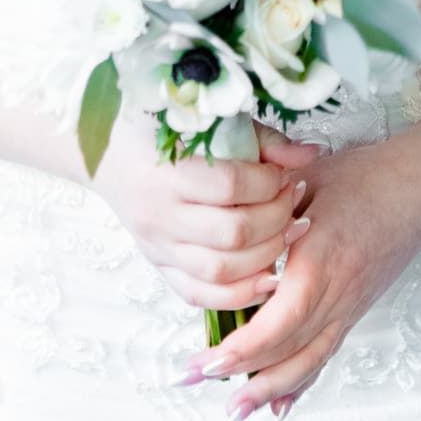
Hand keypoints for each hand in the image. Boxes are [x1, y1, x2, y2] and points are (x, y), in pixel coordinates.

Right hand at [90, 112, 323, 311]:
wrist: (108, 155)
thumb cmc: (160, 130)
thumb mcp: (209, 124)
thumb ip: (261, 140)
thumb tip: (312, 154)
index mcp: (168, 173)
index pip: (230, 186)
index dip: (269, 182)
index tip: (284, 172)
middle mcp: (160, 216)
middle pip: (233, 234)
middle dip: (276, 218)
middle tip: (293, 199)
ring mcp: (158, 247)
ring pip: (222, 271)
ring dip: (267, 256)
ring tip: (287, 231)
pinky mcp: (160, 267)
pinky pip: (203, 296)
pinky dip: (241, 293)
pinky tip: (268, 274)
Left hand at [176, 124, 420, 420]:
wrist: (419, 188)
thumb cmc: (365, 178)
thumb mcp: (306, 180)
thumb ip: (266, 206)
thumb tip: (224, 219)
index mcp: (319, 264)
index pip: (277, 323)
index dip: (241, 349)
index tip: (206, 361)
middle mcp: (336, 296)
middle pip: (287, 351)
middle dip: (238, 373)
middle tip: (192, 380)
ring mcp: (348, 308)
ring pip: (307, 362)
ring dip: (268, 390)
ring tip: (234, 411)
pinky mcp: (354, 311)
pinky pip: (325, 354)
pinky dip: (300, 382)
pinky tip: (279, 405)